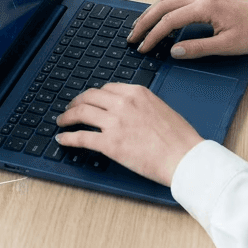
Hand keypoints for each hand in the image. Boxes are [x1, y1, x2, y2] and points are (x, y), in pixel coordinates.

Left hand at [56, 84, 200, 185]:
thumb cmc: (180, 139)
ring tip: (62, 121)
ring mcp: (114, 122)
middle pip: (89, 97)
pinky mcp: (110, 143)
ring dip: (67, 117)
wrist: (185, 158)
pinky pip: (81, 137)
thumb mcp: (160, 108)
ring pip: (81, 113)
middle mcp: (122, 103)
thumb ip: (141, 105)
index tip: (88, 100)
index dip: (93, 95)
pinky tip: (62, 139)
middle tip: (70, 108)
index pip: (106, 89)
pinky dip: (68, 137)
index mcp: (136, 93)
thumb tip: (129, 111)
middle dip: (76, 102)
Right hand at [129, 0, 247, 58]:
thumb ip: (198, 48)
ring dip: (150, 12)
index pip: (169, 21)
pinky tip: (157, 16)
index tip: (143, 48)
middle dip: (144, 22)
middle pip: (162, 6)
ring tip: (139, 27)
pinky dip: (161, 7)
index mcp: (204, 6)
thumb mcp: (227, 46)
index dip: (153, 36)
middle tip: (132, 38)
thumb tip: (174, 52)